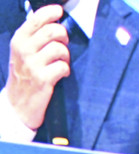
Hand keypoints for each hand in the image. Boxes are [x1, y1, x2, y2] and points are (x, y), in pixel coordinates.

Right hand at [6, 4, 69, 129]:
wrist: (17, 104)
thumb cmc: (25, 75)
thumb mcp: (23, 52)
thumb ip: (34, 38)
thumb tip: (53, 22)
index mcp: (19, 40)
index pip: (36, 19)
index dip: (50, 12)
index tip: (59, 10)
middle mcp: (23, 50)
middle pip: (52, 31)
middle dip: (63, 36)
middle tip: (63, 44)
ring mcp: (32, 64)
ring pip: (59, 48)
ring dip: (66, 55)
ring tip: (62, 62)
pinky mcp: (42, 79)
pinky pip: (63, 67)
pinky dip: (66, 70)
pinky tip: (61, 74)